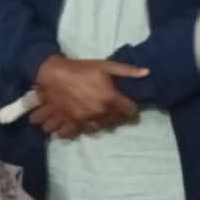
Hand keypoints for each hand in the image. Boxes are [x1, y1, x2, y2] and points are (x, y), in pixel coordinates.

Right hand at [31, 56, 146, 136]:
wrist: (52, 72)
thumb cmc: (81, 68)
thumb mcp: (106, 65)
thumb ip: (127, 70)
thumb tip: (147, 72)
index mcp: (109, 99)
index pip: (129, 111)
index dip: (131, 108)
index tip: (129, 106)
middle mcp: (97, 113)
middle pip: (112, 122)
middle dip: (113, 116)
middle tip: (111, 109)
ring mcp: (81, 120)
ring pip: (94, 129)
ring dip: (96, 125)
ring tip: (95, 117)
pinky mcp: (66, 122)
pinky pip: (70, 133)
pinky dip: (73, 131)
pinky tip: (76, 124)